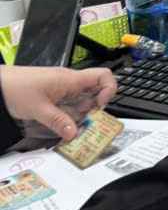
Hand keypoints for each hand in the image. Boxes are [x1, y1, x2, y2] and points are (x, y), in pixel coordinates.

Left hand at [0, 66, 116, 140]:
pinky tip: (64, 126)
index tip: (101, 107)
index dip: (109, 90)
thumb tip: (74, 133)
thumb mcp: (37, 109)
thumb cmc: (15, 87)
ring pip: (83, 101)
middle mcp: (70, 83)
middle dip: (95, 110)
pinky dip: (71, 116)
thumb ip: (57, 122)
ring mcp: (63, 90)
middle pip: (95, 92)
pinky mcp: (55, 96)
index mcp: (71, 79)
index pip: (104, 76)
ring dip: (82, 115)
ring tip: (74, 129)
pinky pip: (71, 105)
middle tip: (88, 125)